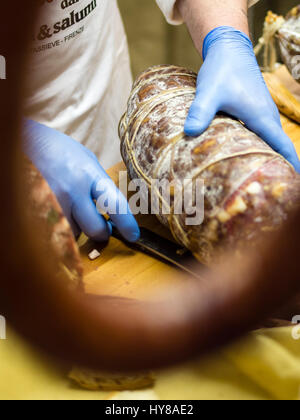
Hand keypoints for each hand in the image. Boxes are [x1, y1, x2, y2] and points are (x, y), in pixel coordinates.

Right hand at [23, 120, 139, 241]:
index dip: (127, 224)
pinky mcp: (38, 211)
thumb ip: (100, 185)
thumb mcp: (86, 160)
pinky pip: (57, 231)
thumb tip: (113, 210)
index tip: (133, 235)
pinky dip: (63, 226)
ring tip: (73, 209)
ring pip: (74, 232)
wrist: (24, 142)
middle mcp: (72, 190)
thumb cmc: (59, 150)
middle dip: (101, 233)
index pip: (115, 204)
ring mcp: (53, 202)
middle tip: (103, 227)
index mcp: (89, 173)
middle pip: (95, 229)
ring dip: (78, 227)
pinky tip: (60, 211)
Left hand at [184, 26, 299, 172]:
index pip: (282, 147)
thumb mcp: (209, 92)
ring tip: (259, 178)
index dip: (291, 165)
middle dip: (278, 168)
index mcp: (262, 118)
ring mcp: (261, 114)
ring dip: (268, 158)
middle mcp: (266, 118)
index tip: (293, 183)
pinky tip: (244, 157)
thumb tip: (189, 132)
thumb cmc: (222, 70)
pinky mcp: (253, 111)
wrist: (228, 48)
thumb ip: (201, 111)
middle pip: (278, 148)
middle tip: (271, 189)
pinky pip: (261, 134)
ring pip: (269, 141)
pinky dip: (258, 147)